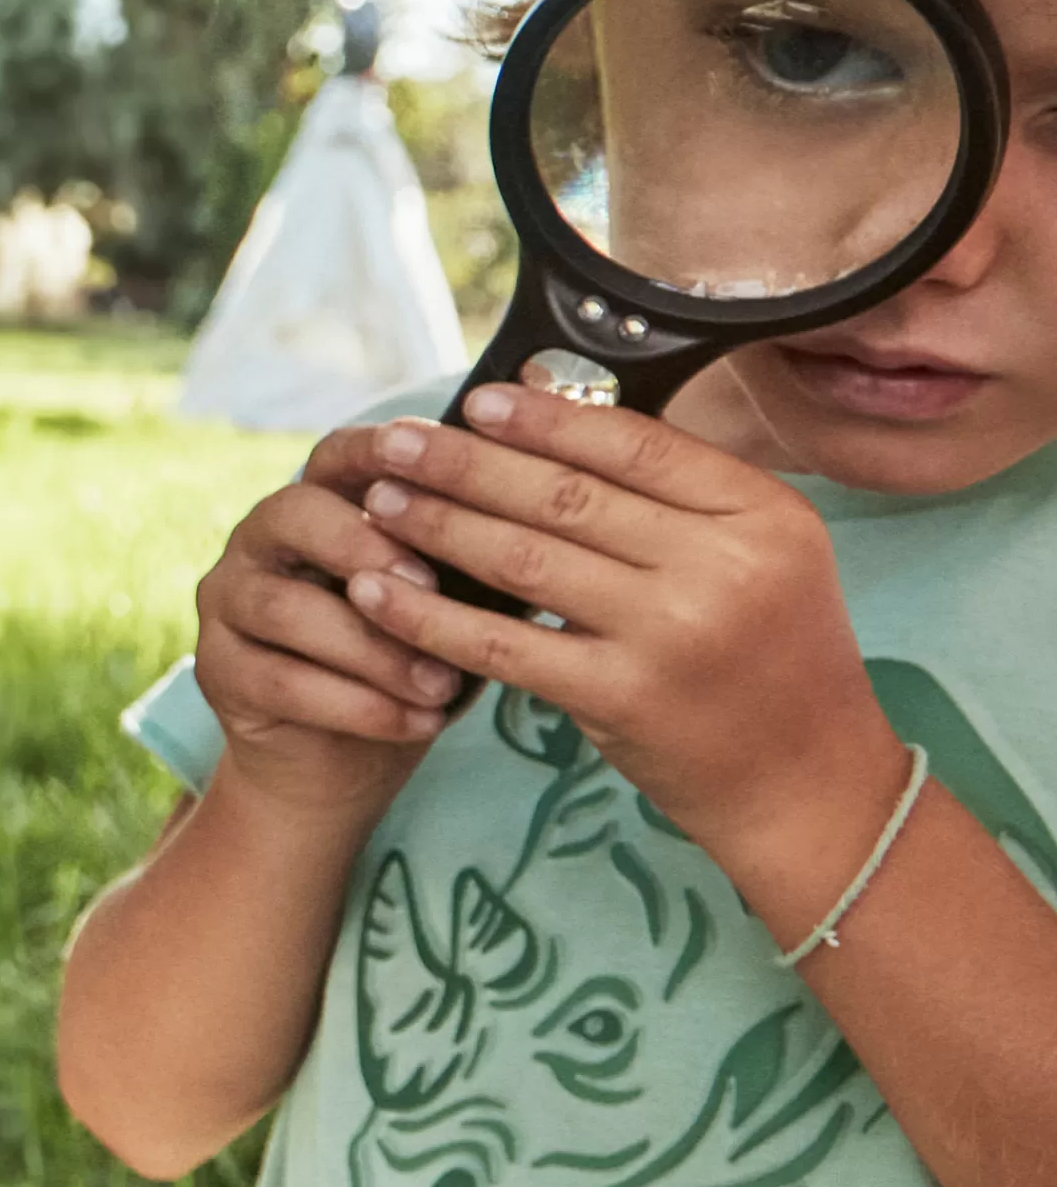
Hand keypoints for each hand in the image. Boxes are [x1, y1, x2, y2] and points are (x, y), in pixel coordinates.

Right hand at [194, 424, 458, 823]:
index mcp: (318, 502)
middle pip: (295, 513)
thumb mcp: (450, 603)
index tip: (428, 457)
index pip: (336, 454)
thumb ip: (474, 555)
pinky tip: (415, 723)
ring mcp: (228, 602)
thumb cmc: (409, 663)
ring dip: (373, 648)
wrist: (342, 766)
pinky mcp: (218, 671)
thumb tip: (561, 515)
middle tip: (431, 585)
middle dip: (366, 546)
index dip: (376, 450)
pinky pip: (280, 680)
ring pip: (289, 608)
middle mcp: (260, 540)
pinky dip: (357, 704)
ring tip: (442, 684)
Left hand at [343, 386, 907, 878]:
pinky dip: (433, 616)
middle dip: (467, 463)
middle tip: (396, 442)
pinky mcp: (619, 700)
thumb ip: (685, 500)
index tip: (479, 399)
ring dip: (439, 525)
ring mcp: (669, 635)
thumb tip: (566, 424)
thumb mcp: (767, 558)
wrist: (807, 788)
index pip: (635, 443)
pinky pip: (504, 646)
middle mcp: (721, 566)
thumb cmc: (775, 663)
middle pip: (566, 495)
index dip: (547, 418)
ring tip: (380, 502)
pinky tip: (381, 593)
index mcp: (762, 514)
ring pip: (525, 560)